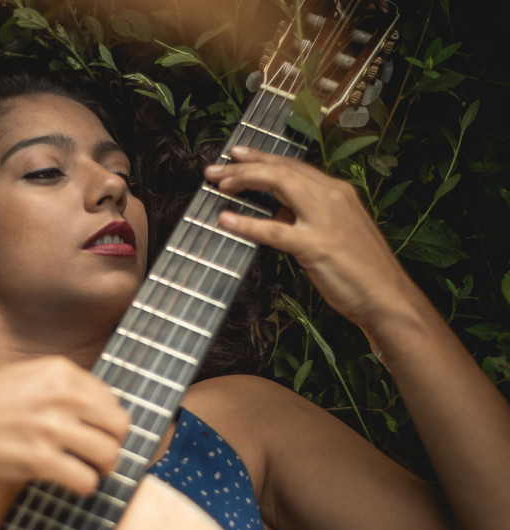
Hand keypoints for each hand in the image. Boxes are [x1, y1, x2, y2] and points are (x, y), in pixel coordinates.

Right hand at [0, 356, 130, 494]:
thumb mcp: (24, 377)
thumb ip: (61, 388)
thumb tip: (100, 411)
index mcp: (59, 371)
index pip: (111, 399)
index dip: (107, 421)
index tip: (97, 432)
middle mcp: (60, 395)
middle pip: (118, 426)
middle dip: (112, 443)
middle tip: (96, 454)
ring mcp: (50, 428)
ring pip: (108, 454)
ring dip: (100, 467)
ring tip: (85, 469)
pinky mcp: (39, 461)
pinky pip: (86, 480)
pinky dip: (83, 486)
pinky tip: (69, 481)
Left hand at [204, 147, 419, 331]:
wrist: (388, 298)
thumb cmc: (361, 271)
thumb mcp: (333, 233)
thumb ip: (307, 218)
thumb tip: (277, 214)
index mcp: (337, 192)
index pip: (293, 166)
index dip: (262, 159)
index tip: (236, 157)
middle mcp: (332, 197)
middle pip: (282, 168)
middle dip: (245, 166)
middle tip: (215, 170)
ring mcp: (325, 219)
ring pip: (279, 184)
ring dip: (244, 180)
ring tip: (219, 185)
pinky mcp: (317, 245)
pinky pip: (275, 230)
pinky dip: (247, 223)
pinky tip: (226, 220)